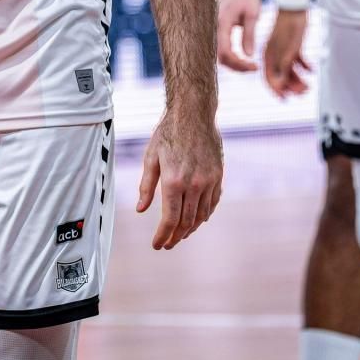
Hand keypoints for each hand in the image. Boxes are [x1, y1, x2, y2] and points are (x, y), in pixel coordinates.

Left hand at [136, 106, 223, 249]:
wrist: (194, 114)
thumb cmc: (168, 133)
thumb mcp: (151, 158)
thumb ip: (146, 186)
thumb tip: (141, 209)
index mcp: (174, 181)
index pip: (170, 220)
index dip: (162, 236)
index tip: (157, 245)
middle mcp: (194, 184)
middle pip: (186, 222)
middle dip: (175, 237)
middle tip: (167, 244)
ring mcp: (209, 181)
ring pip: (201, 215)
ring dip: (190, 229)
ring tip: (180, 235)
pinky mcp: (218, 176)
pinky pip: (213, 203)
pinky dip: (204, 215)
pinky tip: (197, 219)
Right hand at [215, 0, 260, 71]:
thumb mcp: (253, 14)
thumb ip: (249, 34)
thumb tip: (249, 56)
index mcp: (222, 22)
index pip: (226, 52)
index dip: (240, 64)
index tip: (255, 67)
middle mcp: (213, 28)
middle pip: (220, 57)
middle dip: (237, 66)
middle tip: (253, 68)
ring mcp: (212, 30)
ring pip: (218, 55)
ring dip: (232, 63)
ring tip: (249, 65)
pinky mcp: (214, 31)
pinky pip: (218, 48)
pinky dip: (229, 57)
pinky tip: (241, 58)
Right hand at [263, 10, 311, 97]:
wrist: (296, 5)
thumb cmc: (290, 25)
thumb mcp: (288, 49)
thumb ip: (283, 67)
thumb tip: (279, 84)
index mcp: (269, 55)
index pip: (270, 77)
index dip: (276, 90)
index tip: (285, 99)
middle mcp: (275, 54)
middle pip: (282, 75)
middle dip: (291, 86)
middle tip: (303, 92)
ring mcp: (285, 50)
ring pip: (291, 69)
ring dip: (299, 79)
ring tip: (309, 85)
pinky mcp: (294, 45)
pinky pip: (298, 60)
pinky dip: (305, 66)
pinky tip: (311, 69)